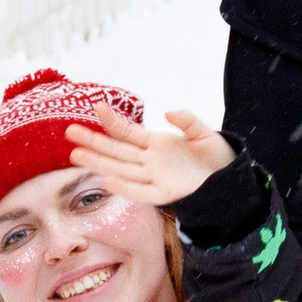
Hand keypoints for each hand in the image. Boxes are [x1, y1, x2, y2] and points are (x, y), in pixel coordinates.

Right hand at [65, 106, 233, 206]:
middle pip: (117, 150)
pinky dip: (124, 187)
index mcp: (157, 144)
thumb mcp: (205, 134)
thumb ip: (188, 121)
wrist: (232, 181)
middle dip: (93, 142)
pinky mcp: (165, 194)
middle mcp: (151, 161)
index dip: (112, 121)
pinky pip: (140, 192)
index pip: (128, 132)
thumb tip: (168, 112)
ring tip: (75, 155)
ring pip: (121, 169)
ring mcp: (155, 178)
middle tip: (69, 132)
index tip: (96, 107)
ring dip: (99, 162)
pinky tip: (106, 179)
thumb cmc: (216, 158)